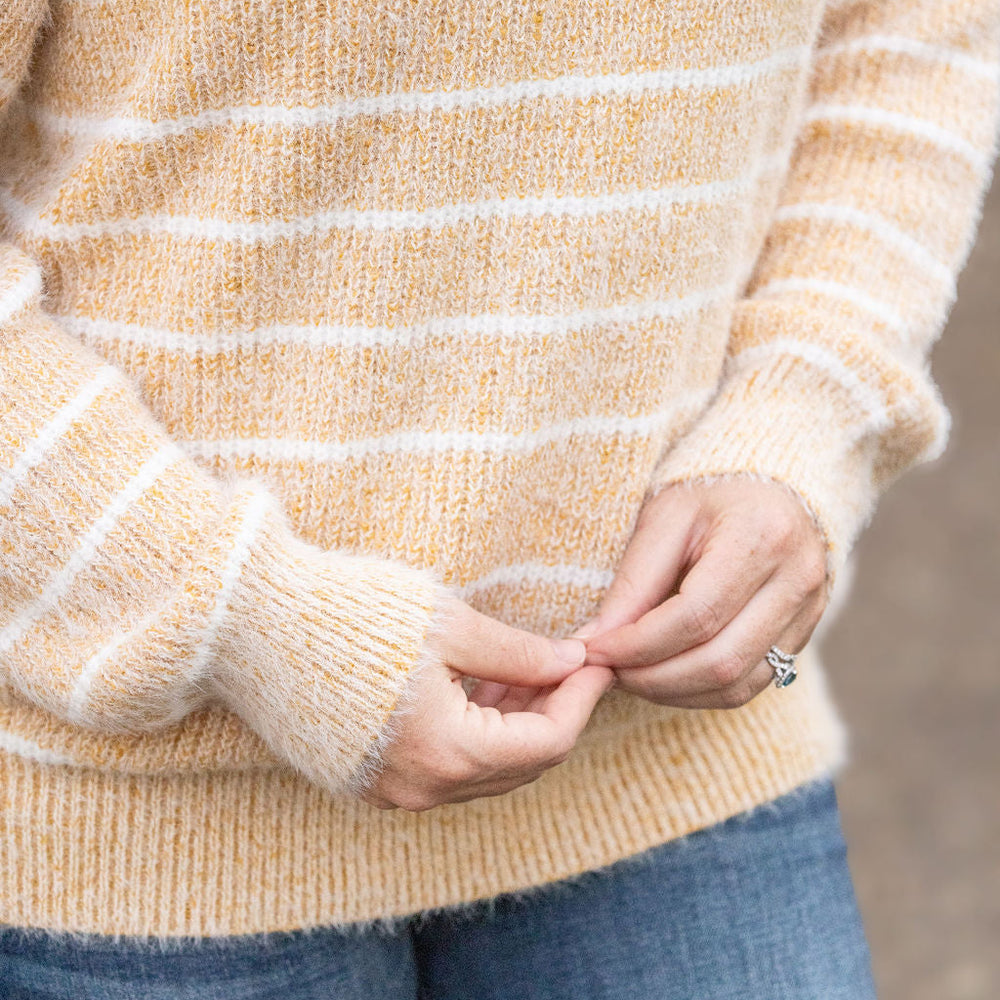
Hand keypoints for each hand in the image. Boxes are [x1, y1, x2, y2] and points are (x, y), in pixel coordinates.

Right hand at [359, 596, 613, 811]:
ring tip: (527, 670)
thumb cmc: (352, 615)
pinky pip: (444, 770)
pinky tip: (478, 690)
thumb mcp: (449, 625)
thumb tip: (572, 662)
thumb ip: (519, 653)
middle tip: (569, 663)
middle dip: (554, 713)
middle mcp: (421, 788)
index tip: (598, 661)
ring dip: (515, 725)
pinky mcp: (366, 779)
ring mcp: (389, 791)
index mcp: (448, 752)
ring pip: (482, 770)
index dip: (582, 699)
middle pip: (520, 764)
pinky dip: (475, 735)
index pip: (548, 742)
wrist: (251, 625)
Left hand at [570, 478, 828, 709]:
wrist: (773, 484)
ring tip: (632, 675)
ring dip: (674, 692)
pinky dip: (701, 692)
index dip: (638, 644)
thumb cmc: (711, 493)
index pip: (695, 616)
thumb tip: (595, 641)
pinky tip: (667, 676)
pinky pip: (752, 685)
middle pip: (720, 660)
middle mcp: (797, 579)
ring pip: (737, 684)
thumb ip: (633, 582)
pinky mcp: (805, 634)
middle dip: (653, 678)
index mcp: (760, 537)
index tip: (595, 651)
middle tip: (609, 671)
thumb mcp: (664, 519)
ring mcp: (809, 612)